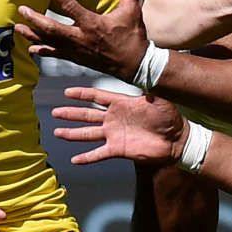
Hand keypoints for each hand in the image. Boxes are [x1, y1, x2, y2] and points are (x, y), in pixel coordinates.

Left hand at [16, 0, 149, 81]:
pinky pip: (55, 54)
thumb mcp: (132, 12)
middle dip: (35, 19)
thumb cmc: (133, 37)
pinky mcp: (76, 58)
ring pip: (49, 42)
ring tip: (17, 28)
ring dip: (32, 35)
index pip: (70, 7)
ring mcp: (76, 50)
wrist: (134, 66)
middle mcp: (80, 38)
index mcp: (92, 24)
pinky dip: (42, 50)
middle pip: (51, 28)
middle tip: (22, 10)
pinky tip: (31, 48)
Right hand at [51, 86, 187, 166]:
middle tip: (55, 111)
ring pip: (88, 133)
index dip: (83, 95)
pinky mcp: (118, 150)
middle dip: (72, 113)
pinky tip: (74, 160)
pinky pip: (98, 154)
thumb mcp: (160, 99)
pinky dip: (86, 158)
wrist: (175, 140)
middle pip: (88, 114)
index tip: (67, 92)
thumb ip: (150, 88)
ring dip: (73, 133)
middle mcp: (114, 118)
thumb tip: (146, 71)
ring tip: (57, 132)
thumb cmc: (169, 118)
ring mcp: (114, 135)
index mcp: (122, 104)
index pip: (98, 97)